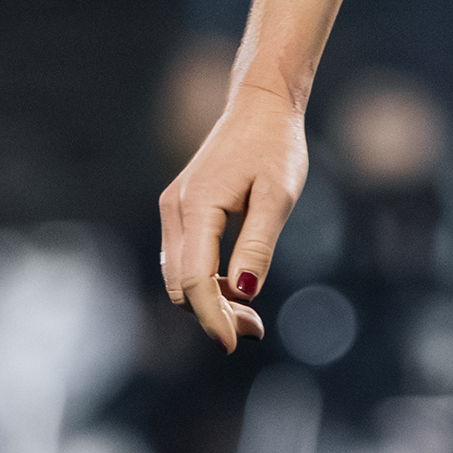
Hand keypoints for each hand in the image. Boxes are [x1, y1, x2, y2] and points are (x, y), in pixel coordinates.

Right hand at [158, 76, 306, 352]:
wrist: (261, 108)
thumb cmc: (275, 147)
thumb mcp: (278, 196)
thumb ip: (258, 244)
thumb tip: (243, 293)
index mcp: (197, 206)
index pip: (195, 279)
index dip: (213, 317)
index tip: (235, 344)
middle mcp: (175, 210)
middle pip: (182, 285)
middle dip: (213, 314)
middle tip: (256, 330)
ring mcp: (174, 210)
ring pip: (180, 276)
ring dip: (209, 301)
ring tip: (252, 315)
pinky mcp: (181, 211)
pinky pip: (185, 260)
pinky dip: (205, 282)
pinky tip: (236, 288)